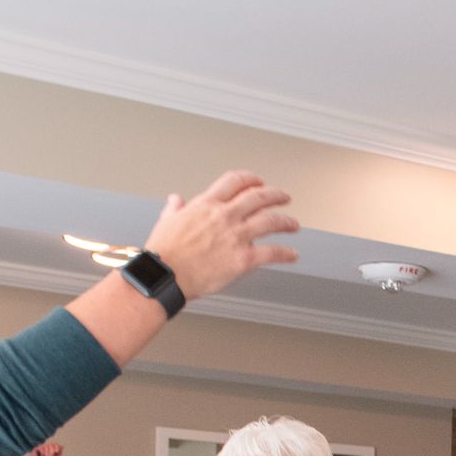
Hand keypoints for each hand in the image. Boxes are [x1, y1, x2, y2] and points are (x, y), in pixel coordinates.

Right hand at [24, 440, 62, 455]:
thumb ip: (59, 454)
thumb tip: (63, 446)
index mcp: (49, 450)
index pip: (54, 444)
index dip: (56, 447)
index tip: (57, 452)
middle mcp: (45, 447)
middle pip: (51, 444)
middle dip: (52, 451)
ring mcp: (40, 448)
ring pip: (47, 446)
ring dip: (47, 454)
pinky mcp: (35, 449)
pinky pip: (42, 448)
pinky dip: (43, 454)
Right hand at [144, 172, 298, 300]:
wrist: (164, 276)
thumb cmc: (162, 254)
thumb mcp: (166, 222)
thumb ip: (174, 209)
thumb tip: (175, 201)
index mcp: (206, 205)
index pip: (235, 182)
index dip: (250, 179)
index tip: (256, 182)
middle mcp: (225, 216)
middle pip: (258, 196)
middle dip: (275, 195)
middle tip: (282, 197)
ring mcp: (236, 236)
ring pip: (270, 221)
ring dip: (285, 221)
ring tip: (293, 223)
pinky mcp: (242, 259)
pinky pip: (271, 253)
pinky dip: (285, 253)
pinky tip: (292, 254)